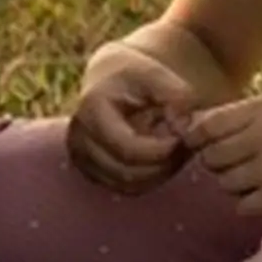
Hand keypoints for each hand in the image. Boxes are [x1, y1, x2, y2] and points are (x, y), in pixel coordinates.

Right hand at [68, 42, 197, 194]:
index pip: (129, 150)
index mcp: (91, 110)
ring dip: (158, 171)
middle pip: (129, 172)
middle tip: (181, 142)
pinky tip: (161, 156)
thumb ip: (177, 94)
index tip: (181, 136)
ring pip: (129, 185)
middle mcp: (79, 137)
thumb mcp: (159, 74)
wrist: (113, 79)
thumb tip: (183, 125)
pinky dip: (150, 177)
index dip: (162, 150)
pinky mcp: (91, 170)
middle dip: (163, 162)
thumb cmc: (139, 76)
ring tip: (171, 146)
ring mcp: (81, 156)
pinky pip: (127, 188)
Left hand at [184, 95, 261, 215]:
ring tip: (260, 180)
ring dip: (237, 187)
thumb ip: (239, 116)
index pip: (206, 125)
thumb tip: (189, 128)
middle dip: (220, 166)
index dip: (198, 140)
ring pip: (225, 183)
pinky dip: (252, 205)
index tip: (207, 147)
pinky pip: (243, 205)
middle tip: (242, 166)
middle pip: (211, 157)